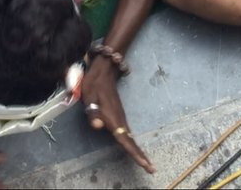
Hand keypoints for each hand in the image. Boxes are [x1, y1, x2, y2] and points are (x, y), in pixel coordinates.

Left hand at [82, 57, 154, 173]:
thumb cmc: (94, 84)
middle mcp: (119, 119)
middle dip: (140, 155)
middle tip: (151, 169)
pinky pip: (127, 132)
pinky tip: (132, 147)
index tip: (145, 164)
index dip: (134, 152)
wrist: (104, 71)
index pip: (124, 139)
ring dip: (137, 150)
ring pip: (130, 137)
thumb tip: (98, 127)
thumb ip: (92, 113)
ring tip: (145, 162)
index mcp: (112, 118)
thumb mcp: (88, 97)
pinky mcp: (119, 115)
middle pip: (131, 141)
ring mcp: (120, 117)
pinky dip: (132, 142)